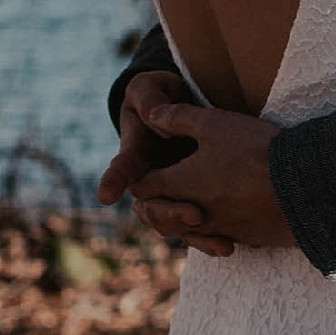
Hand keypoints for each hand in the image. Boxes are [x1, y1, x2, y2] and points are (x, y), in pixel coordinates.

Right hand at [99, 72, 235, 255]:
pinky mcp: (195, 203)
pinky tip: (229, 245)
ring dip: (194, 236)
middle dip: (169, 214)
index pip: (124, 169)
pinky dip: (210, 239)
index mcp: (134, 154)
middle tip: (194, 215)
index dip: (114, 180)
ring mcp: (171, 195)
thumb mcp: (149, 88)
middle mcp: (150, 182)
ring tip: (221, 243)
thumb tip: (155, 116)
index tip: (106, 195)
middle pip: (150, 209)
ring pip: (173, 225)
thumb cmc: (158, 96)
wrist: (180, 105)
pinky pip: (197, 230)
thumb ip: (149, 98)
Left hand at [127, 103, 296, 250]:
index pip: (143, 188)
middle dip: (155, 206)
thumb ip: (178, 118)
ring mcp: (220, 230)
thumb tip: (152, 115)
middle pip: (159, 218)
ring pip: (187, 233)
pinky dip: (212, 230)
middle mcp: (194, 214)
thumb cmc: (255, 152)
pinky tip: (223, 217)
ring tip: (188, 208)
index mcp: (180, 185)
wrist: (304, 187)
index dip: (138, 177)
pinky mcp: (244, 238)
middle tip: (156, 196)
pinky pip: (218, 238)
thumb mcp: (214, 123)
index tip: (142, 168)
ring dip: (182, 220)